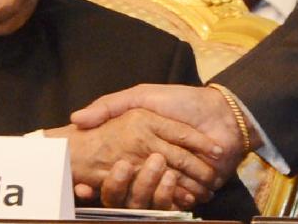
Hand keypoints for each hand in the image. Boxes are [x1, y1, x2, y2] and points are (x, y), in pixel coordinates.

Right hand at [48, 107, 220, 207]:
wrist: (222, 113)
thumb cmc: (183, 101)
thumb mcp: (142, 97)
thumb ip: (110, 105)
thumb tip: (75, 118)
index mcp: (139, 147)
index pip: (118, 169)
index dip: (106, 177)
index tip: (85, 185)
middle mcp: (153, 165)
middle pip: (136, 186)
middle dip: (135, 183)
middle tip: (128, 175)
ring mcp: (173, 178)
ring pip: (156, 196)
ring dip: (157, 192)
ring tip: (162, 178)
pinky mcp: (192, 188)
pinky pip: (179, 201)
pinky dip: (180, 199)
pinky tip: (182, 197)